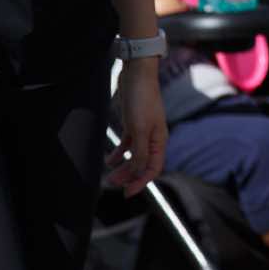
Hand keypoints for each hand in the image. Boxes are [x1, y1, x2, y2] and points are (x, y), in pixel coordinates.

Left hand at [106, 58, 166, 197]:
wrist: (137, 76)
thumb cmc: (141, 100)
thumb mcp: (139, 129)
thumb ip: (140, 152)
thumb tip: (139, 172)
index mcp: (159, 140)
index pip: (153, 169)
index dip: (141, 182)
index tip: (127, 193)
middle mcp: (153, 138)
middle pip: (143, 165)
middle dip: (129, 177)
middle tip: (112, 185)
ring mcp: (143, 131)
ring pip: (134, 156)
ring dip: (123, 168)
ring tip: (109, 176)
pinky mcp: (133, 124)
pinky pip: (127, 145)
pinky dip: (119, 154)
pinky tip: (109, 161)